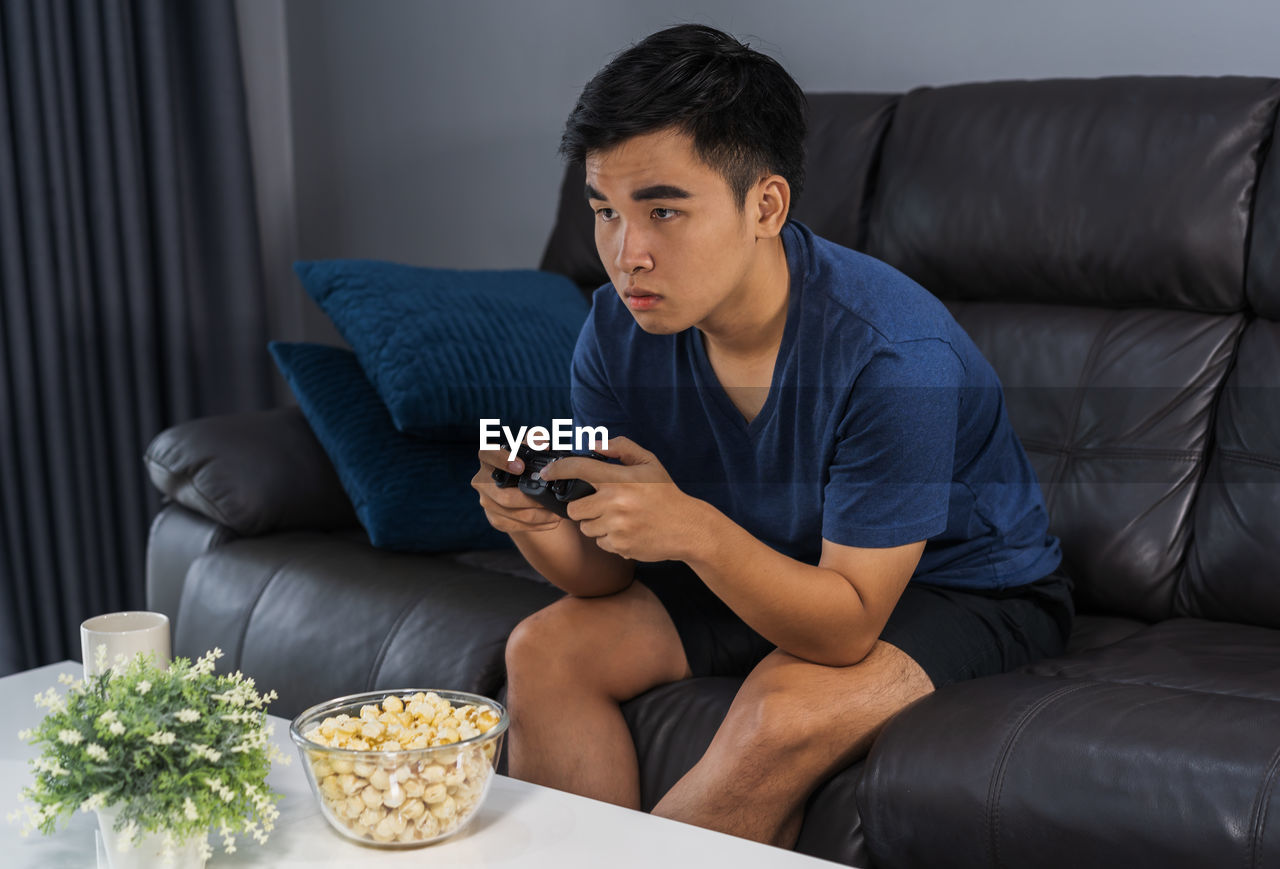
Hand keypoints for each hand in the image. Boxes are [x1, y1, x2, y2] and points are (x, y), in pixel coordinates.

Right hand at [472, 448, 561, 533]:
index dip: (502, 460)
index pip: (487, 454)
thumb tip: (542, 444)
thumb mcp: (528, 450)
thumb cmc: (523, 464)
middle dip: (530, 499)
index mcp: (488, 459)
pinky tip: (551, 520)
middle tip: (550, 498)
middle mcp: (482, 481)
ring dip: (539, 515)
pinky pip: (516, 526)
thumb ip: (535, 442)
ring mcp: (487, 502)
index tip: (521, 466)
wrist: (516, 489)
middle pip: (504, 495)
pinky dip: (537, 524)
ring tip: (557, 512)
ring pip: (513, 513)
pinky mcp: (495, 519)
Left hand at [538, 437, 701, 560]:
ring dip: (596, 524)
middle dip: (583, 507)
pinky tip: (626, 531)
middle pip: (574, 508)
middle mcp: (614, 502)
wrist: (686, 527)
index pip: (579, 469)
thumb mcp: (649, 462)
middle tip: (601, 505)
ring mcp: (616, 526)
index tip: (547, 473)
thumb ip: (621, 448)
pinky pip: (600, 542)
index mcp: (619, 479)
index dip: (558, 469)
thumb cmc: (665, 494)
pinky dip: (609, 539)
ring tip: (619, 519)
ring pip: (585, 527)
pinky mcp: (619, 545)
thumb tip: (594, 445)